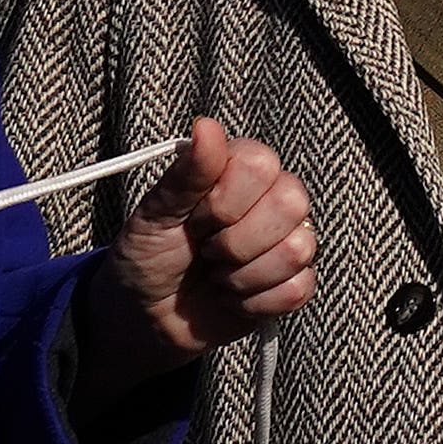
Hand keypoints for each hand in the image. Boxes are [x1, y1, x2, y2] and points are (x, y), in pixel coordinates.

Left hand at [82, 119, 318, 389]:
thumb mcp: (154, 216)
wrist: (144, 317)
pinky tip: (233, 298)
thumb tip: (206, 126)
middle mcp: (272, 198)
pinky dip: (254, 302)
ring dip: (242, 276)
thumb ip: (186, 175)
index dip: (225, 201)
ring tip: (218, 276)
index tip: (194, 220)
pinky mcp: (294, 282)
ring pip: (297, 249)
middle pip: (290, 204)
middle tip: (206, 250)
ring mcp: (288, 241)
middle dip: (235, 242)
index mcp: (240, 170)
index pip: (262, 165)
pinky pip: (297, 289)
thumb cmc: (147, 256)